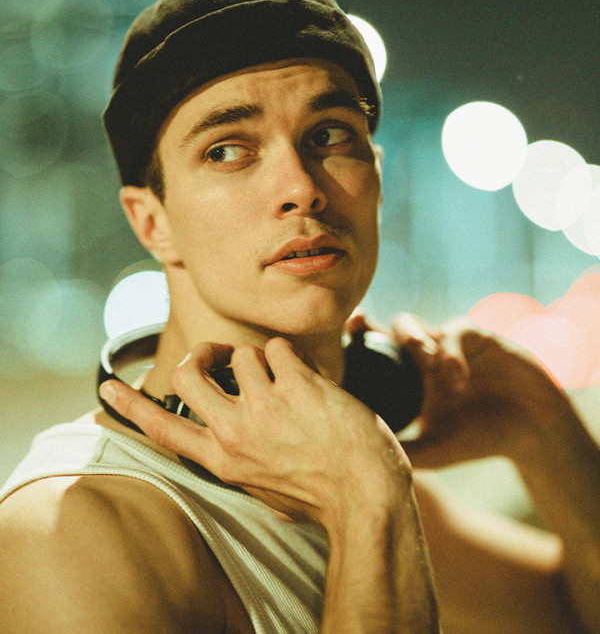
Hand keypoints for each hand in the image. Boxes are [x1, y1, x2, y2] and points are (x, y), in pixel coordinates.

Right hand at [100, 337, 410, 526]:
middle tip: (215, 354)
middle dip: (197, 354)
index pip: (163, 431)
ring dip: (264, 359)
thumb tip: (225, 426)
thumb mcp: (262, 486)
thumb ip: (238, 455)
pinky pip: (279, 348)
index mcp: (223, 461)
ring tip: (290, 383)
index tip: (107, 388)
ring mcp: (263, 407)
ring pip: (241, 352)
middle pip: (186, 375)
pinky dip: (296, 358)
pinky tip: (312, 380)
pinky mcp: (295, 386)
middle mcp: (234, 433)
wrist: (367, 495)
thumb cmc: (320, 493)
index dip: (131, 408)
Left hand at [348, 310, 570, 468]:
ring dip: (414, 339)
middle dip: (374, 327)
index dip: (354, 344)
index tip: (334, 344)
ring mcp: (450, 344)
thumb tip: (359, 458)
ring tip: (422, 362)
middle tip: (359, 328)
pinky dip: (452, 352)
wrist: (530, 434)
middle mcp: (424, 357)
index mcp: (408, 378)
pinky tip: (455, 378)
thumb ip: (404, 449)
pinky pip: (457, 333)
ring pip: (419, 326)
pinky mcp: (479, 337)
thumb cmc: (478, 440)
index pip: (375, 353)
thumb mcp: (435, 451)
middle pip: (389, 331)